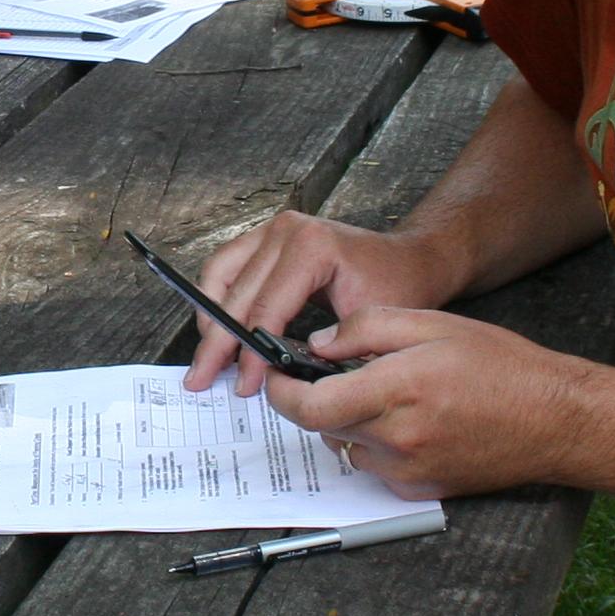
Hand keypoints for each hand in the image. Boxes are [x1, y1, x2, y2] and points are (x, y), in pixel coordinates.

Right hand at [182, 211, 461, 397]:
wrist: (410, 259)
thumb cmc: (398, 286)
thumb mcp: (370, 323)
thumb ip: (331, 350)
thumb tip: (290, 382)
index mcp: (312, 247)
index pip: (266, 308)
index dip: (250, 353)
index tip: (245, 386)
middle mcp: (286, 231)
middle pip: (236, 295)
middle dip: (218, 344)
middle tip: (203, 379)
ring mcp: (273, 229)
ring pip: (219, 275)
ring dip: (209, 319)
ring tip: (206, 360)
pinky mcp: (266, 236)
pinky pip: (226, 266)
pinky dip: (216, 298)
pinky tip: (216, 330)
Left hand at [255, 306, 595, 499]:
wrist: (554, 420)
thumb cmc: (502, 367)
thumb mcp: (432, 324)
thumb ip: (367, 329)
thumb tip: (320, 344)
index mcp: (397, 390)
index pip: (310, 406)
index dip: (282, 392)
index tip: (277, 375)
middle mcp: (397, 438)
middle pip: (322, 427)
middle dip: (316, 400)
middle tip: (333, 375)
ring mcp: (407, 470)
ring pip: (345, 446)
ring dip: (346, 422)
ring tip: (384, 394)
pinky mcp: (418, 488)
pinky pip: (373, 468)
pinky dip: (374, 444)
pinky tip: (407, 421)